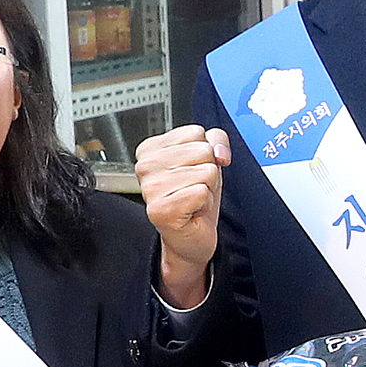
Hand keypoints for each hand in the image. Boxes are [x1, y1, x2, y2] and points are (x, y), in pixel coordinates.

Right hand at [135, 125, 230, 310]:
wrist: (193, 234)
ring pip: (206, 171)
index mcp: (151, 149)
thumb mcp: (209, 159)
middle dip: (208, 171)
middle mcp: (145, 166)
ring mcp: (151, 188)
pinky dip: (204, 202)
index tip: (192, 169)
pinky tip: (192, 210)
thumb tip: (219, 152)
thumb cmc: (196, 196)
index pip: (196, 132)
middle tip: (194, 187)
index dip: (205, 152)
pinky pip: (202, 192)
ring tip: (192, 198)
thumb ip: (216, 139)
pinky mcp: (161, 209)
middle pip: (203, 150)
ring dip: (207, 188)